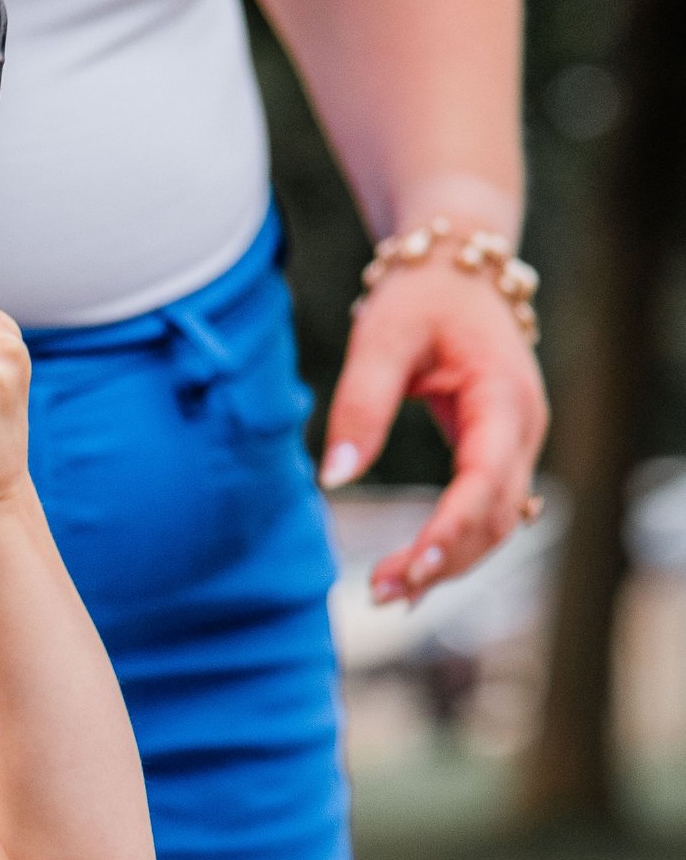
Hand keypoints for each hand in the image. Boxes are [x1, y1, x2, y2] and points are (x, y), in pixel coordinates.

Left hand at [322, 254, 548, 604]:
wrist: (457, 267)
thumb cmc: (419, 298)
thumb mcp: (380, 338)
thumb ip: (359, 406)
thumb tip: (334, 479)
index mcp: (502, 395)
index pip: (485, 478)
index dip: (452, 528)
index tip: (414, 568)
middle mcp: (524, 426)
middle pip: (496, 515)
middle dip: (443, 561)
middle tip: (379, 592)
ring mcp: (519, 443)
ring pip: (498, 523)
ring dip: (449, 563)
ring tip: (388, 592)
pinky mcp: (502, 453)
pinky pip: (489, 513)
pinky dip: (455, 547)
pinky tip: (413, 574)